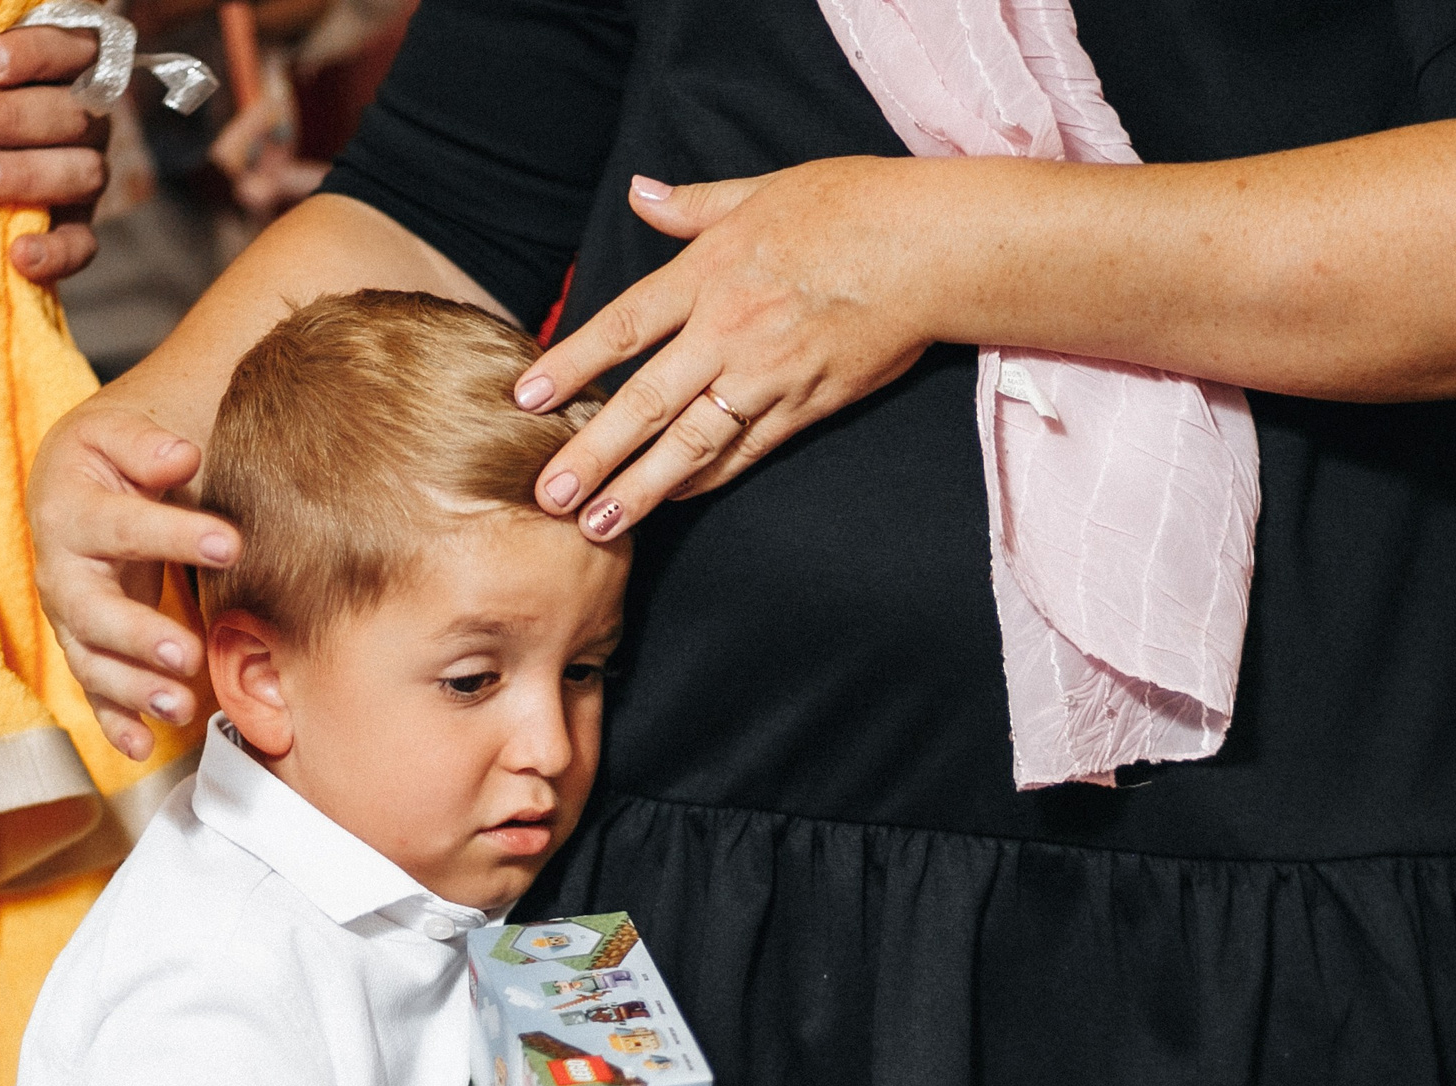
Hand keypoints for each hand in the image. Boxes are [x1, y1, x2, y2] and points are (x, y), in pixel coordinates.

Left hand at [0, 26, 112, 283]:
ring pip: (83, 172)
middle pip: (72, 116)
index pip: (71, 50)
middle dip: (11, 120)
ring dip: (24, 175)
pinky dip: (55, 252)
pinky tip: (18, 255)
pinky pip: (82, 243)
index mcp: (69, 69)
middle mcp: (86, 119)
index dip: (33, 54)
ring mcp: (85, 173)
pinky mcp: (78, 227)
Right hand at [28, 402, 237, 757]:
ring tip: (180, 707)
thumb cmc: (108, 461)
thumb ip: (147, 446)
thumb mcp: (119, 435)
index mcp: (71, 513)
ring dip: (133, 690)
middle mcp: (62, 573)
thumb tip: (181, 454)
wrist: (71, 489)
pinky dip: (114, 723)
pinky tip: (140, 747)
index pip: (124, 526)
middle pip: (93, 612)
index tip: (231, 543)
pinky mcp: (86, 649)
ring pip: (93, 662)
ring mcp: (71, 620)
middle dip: (138, 636)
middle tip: (186, 654)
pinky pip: (94, 693)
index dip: (175, 535)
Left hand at [512, 159, 935, 539]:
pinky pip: (746, 451)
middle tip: (548, 497)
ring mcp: (768, 376)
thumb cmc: (850, 206)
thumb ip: (694, 205)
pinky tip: (672, 500)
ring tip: (598, 525)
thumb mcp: (762, 190)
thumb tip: (640, 193)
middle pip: (645, 402)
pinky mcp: (807, 405)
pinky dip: (706, 478)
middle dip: (592, 454)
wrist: (930, 247)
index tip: (526, 399)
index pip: (623, 327)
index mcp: (708, 273)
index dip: (571, 364)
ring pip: (691, 442)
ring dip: (641, 487)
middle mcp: (728, 331)